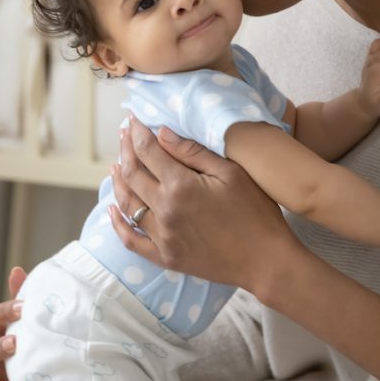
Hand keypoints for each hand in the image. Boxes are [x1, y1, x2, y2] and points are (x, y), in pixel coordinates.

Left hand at [108, 116, 300, 290]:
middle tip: (124, 135)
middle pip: (133, 174)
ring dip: (119, 181)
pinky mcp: (165, 257)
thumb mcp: (231, 172)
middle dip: (126, 150)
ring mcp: (162, 236)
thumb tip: (162, 133)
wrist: (266, 261)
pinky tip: (112, 210)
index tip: (133, 119)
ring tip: (115, 165)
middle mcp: (164, 210)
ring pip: (127, 204)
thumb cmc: (256, 212)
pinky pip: (131, 240)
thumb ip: (193, 152)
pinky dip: (118, 224)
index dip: (137, 132)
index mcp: (180, 186)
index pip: (148, 151)